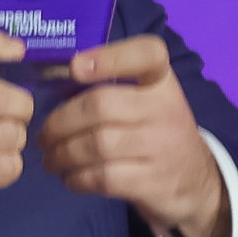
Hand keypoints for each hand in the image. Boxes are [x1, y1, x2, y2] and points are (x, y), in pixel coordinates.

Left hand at [41, 36, 227, 236]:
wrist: (195, 181)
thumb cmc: (154, 132)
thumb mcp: (147, 102)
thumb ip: (111, 88)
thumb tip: (52, 86)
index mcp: (161, 81)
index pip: (148, 54)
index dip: (109, 57)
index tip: (75, 67)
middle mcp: (165, 109)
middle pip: (100, 106)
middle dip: (60, 122)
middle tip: (42, 136)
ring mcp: (161, 147)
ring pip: (96, 145)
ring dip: (61, 154)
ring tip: (50, 159)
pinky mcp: (153, 182)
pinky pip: (102, 178)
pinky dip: (76, 179)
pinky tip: (70, 178)